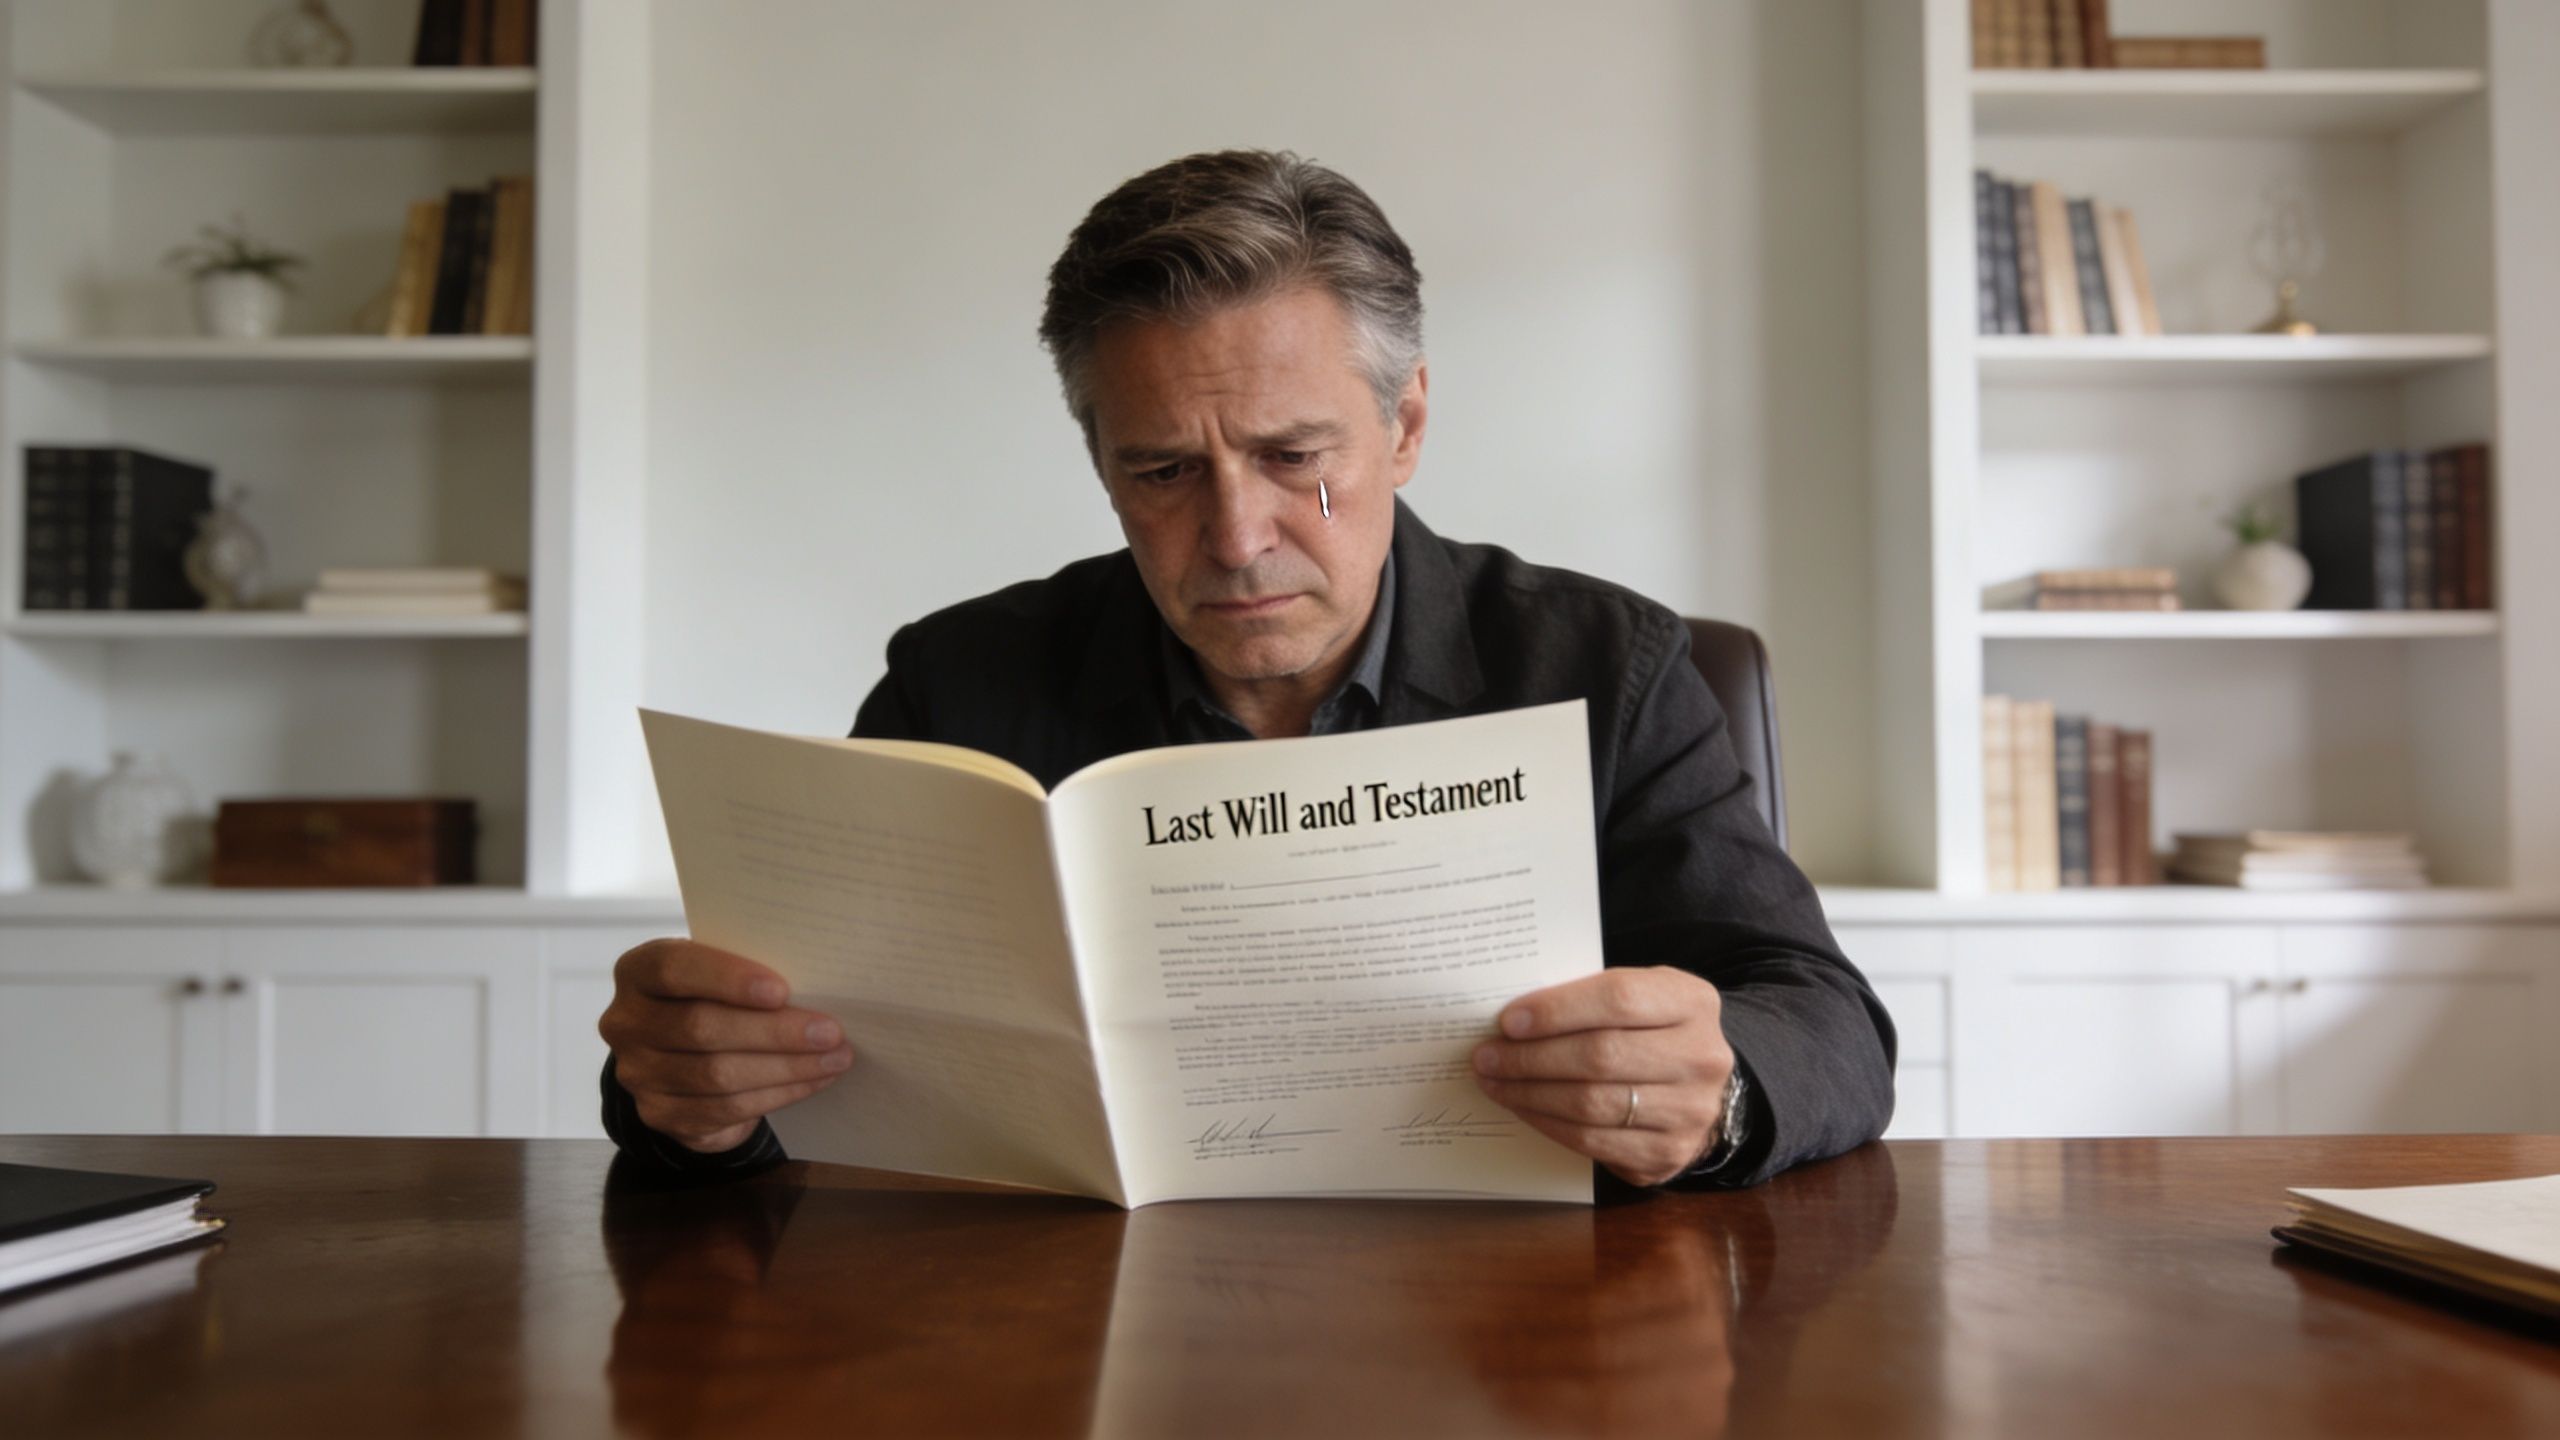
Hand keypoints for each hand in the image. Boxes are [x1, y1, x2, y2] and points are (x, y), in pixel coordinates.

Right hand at [599, 938, 854, 1153]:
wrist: (680, 1051)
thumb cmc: (711, 995)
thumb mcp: (718, 971)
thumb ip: (747, 972)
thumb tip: (816, 982)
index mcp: (638, 970)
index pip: (674, 969)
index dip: (728, 979)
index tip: (782, 990)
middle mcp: (625, 1022)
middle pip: (701, 1028)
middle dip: (774, 1032)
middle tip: (830, 1031)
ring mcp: (638, 1074)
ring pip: (716, 1076)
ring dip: (786, 1069)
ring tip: (834, 1058)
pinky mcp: (659, 1114)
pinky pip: (724, 1109)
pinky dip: (778, 1095)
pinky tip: (813, 1081)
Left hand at [1470, 966, 1734, 1186]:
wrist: (1698, 1089)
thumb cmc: (1650, 1032)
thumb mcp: (1640, 997)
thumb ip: (1589, 998)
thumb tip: (1514, 1020)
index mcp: (1692, 1002)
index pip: (1618, 999)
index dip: (1557, 1010)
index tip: (1508, 1021)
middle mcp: (1701, 1057)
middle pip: (1600, 1055)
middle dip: (1531, 1057)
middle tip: (1486, 1056)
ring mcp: (1689, 1111)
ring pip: (1591, 1103)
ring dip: (1530, 1093)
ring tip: (1494, 1081)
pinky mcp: (1667, 1153)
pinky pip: (1592, 1141)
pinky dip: (1547, 1123)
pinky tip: (1522, 1107)